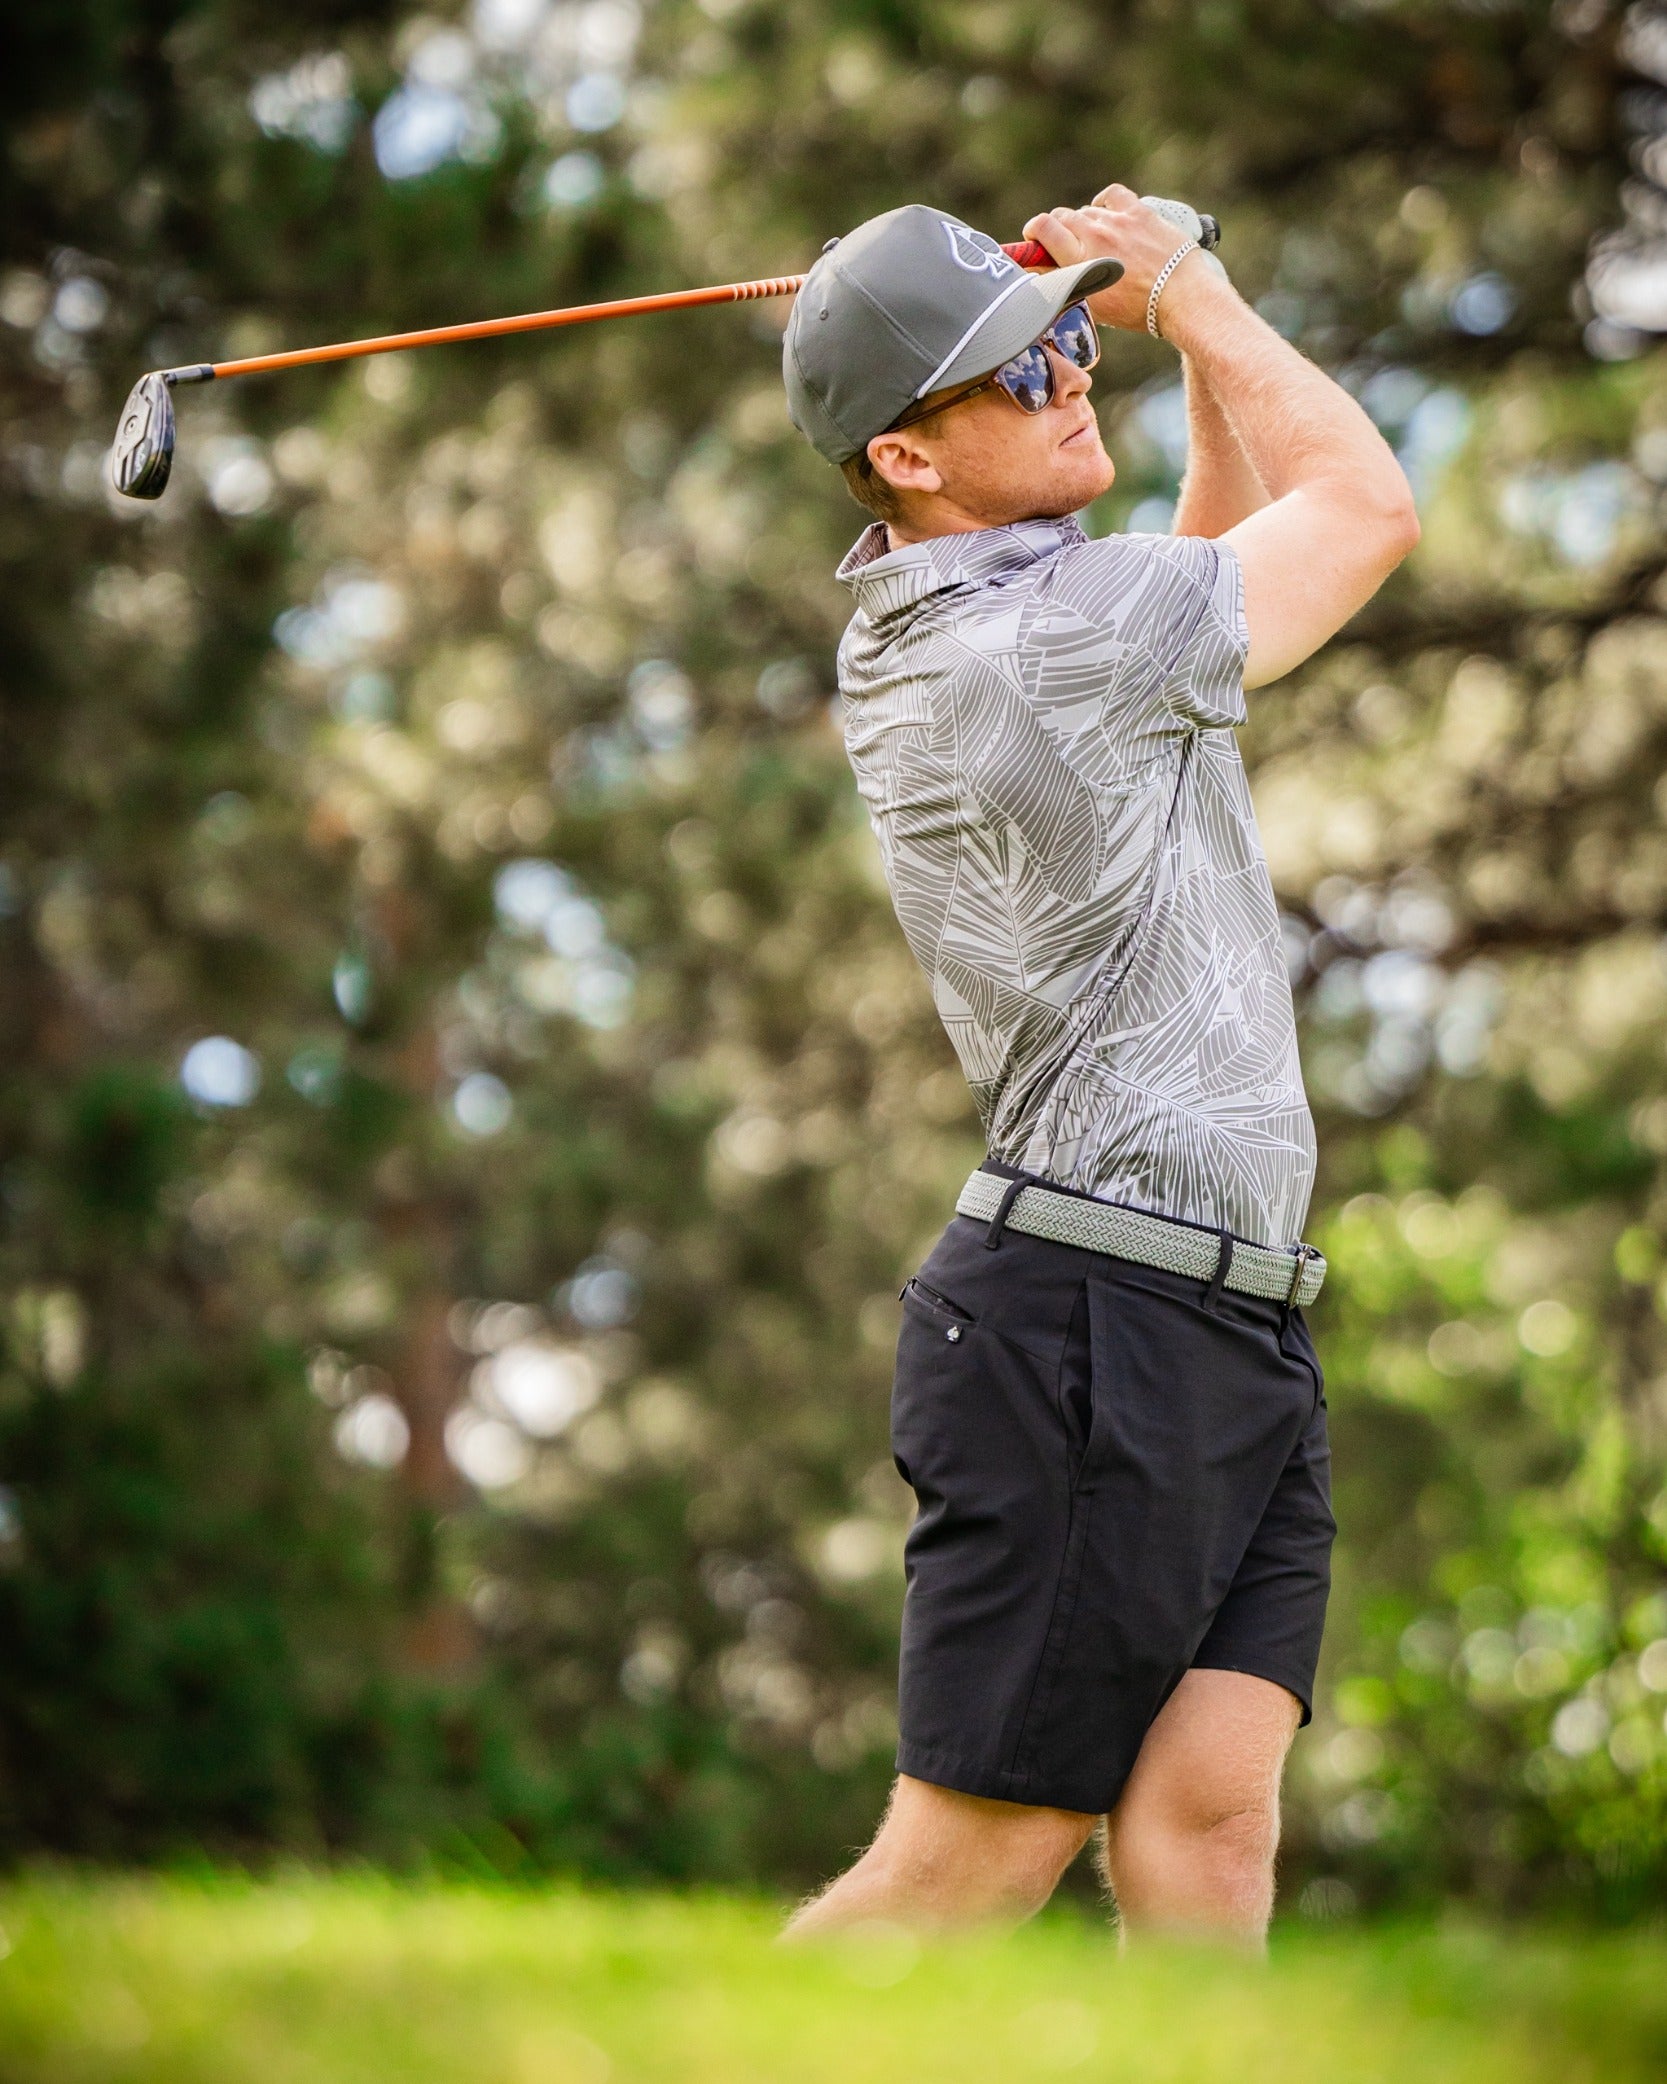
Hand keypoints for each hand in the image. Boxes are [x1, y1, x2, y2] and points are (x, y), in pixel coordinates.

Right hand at [1021, 185, 1208, 332]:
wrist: (1181, 295)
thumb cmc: (1138, 309)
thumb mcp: (1094, 304)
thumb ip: (1065, 282)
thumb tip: (1042, 270)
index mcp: (1079, 258)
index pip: (1042, 228)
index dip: (1032, 233)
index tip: (1032, 242)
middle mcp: (1095, 233)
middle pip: (1060, 216)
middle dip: (1054, 230)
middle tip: (1061, 247)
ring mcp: (1117, 219)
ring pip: (1085, 211)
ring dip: (1081, 223)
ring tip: (1092, 242)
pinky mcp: (1138, 211)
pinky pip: (1111, 195)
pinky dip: (1104, 203)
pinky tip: (1106, 213)